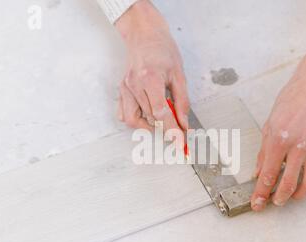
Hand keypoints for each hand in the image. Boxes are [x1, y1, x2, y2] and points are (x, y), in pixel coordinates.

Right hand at [115, 0, 188, 137]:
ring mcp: (126, 88)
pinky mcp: (121, 90)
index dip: (171, 130)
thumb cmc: (162, 50)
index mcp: (151, 79)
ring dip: (149, 125)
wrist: (144, 34)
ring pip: (133, 120)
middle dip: (165, 128)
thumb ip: (182, 102)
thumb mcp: (179, 75)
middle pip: (149, 119)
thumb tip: (184, 123)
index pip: (161, 113)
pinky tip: (147, 114)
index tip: (180, 142)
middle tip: (178, 130)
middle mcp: (135, 85)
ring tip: (162, 120)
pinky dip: (136, 119)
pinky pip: (124, 114)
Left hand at [251, 28, 305, 210]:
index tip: (257, 204)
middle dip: (278, 199)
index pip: (268, 175)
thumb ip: (263, 152)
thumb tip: (258, 173)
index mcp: (278, 141)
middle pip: (288, 184)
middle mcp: (297, 148)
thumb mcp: (268, 125)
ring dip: (297, 196)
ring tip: (289, 198)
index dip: (261, 193)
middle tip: (272, 203)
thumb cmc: (290, 103)